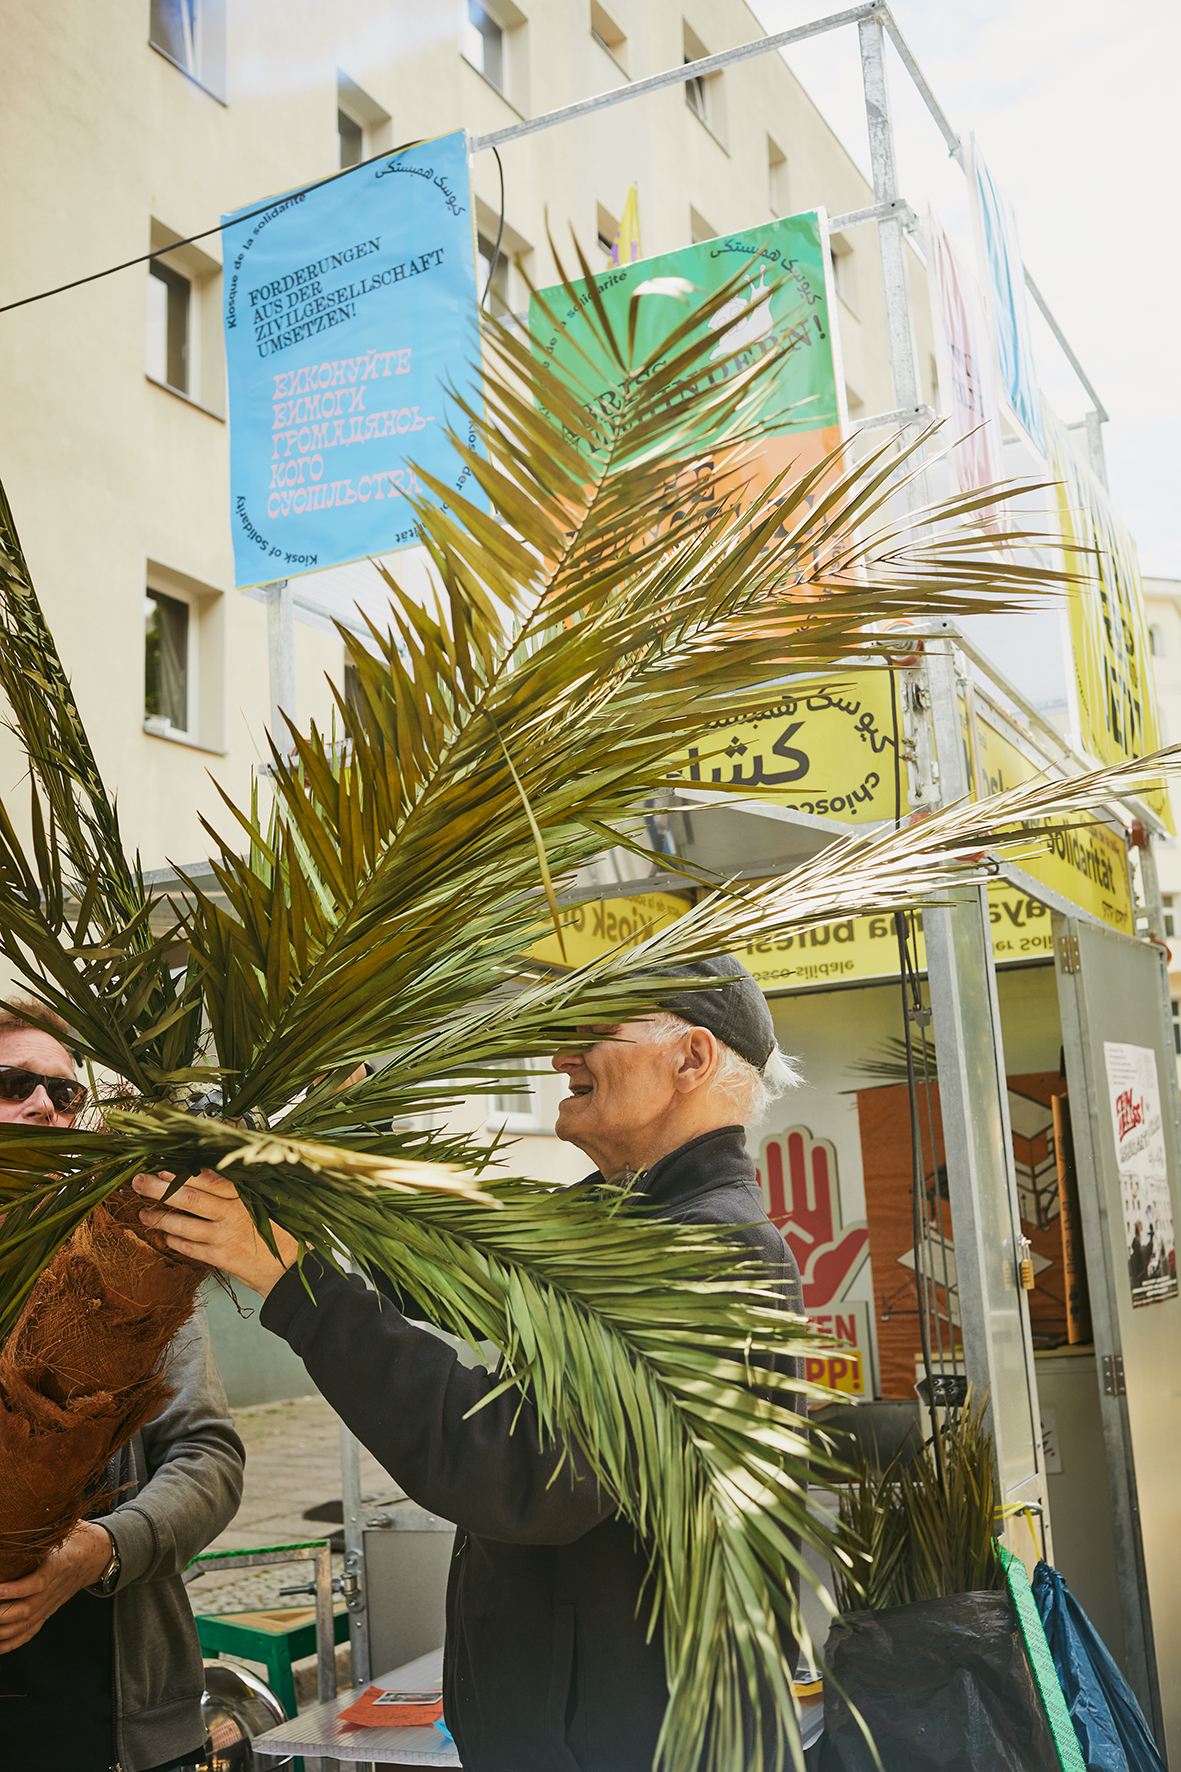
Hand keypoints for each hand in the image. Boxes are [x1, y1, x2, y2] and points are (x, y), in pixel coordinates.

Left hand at [0, 1522, 112, 1650]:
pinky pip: (30, 1632)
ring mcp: (51, 1603)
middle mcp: (54, 1589)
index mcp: (59, 1564)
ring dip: (2, 1629)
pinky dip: (12, 1642)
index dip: (15, 1589)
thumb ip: (42, 1526)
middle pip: (26, 1610)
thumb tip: (19, 1514)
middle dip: (0, 1613)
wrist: (99, 1555)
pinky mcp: (48, 1611)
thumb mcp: (64, 1527)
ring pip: (25, 1624)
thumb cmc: (77, 1538)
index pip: (37, 1582)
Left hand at [132, 1169, 297, 1296]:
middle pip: (189, 1199)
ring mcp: (225, 1237)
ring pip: (183, 1225)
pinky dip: (174, 1242)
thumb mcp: (265, 1202)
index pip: (208, 1180)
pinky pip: (189, 1248)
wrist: (291, 1270)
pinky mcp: (221, 1259)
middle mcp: (233, 1214)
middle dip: (159, 1190)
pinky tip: (165, 1237)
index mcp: (245, 1196)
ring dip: (159, 1219)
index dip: (182, 1175)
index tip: (161, 1169)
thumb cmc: (280, 1232)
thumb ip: (238, 1190)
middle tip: (138, 1183)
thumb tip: (206, 1172)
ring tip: (144, 1213)